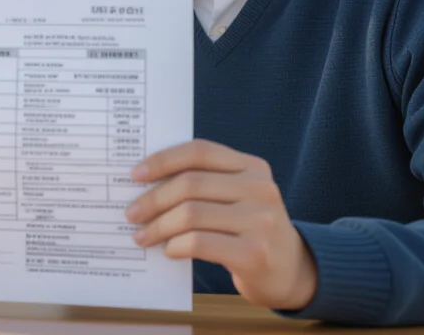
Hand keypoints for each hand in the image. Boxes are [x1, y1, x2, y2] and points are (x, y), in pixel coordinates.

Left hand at [127, 139, 317, 310]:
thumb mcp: (237, 197)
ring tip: (142, 236)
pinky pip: (200, 243)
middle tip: (131, 214)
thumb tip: (143, 183)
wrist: (293, 272)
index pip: (199, 152)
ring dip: (158, 226)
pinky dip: (176, 245)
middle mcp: (260, 189)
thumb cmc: (249, 230)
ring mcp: (261, 221)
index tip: (135, 175)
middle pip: (190, 184)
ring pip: (191, 214)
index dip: (163, 160)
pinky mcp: (255, 254)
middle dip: (153, 200)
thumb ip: (204, 184)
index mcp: (252, 167)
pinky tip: (168, 250)